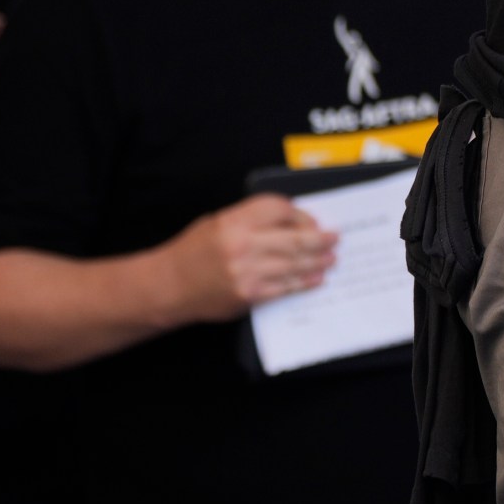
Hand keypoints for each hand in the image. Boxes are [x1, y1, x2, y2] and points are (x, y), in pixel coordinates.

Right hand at [168, 194, 337, 320]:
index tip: (312, 220)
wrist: (168, 286)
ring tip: (331, 259)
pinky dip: (303, 283)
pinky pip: (284, 288)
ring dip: (317, 261)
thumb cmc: (193, 252)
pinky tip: (315, 279)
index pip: (280, 208)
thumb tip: (292, 222)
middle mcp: (242, 245)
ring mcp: (247, 272)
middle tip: (335, 238)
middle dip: (320, 239)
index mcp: (234, 221)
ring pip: (294, 264)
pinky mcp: (248, 295)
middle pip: (295, 238)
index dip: (301, 214)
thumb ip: (252, 219)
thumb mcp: (218, 222)